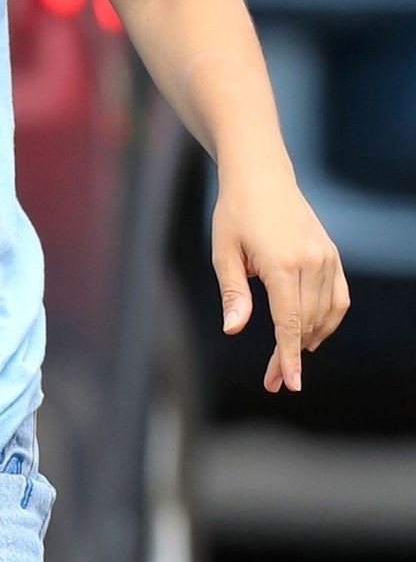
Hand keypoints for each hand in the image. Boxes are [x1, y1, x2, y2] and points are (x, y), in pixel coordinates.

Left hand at [212, 159, 349, 391]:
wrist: (262, 177)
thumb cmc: (235, 214)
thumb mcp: (223, 252)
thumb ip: (233, 293)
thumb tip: (233, 329)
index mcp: (282, 263)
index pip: (289, 321)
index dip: (288, 356)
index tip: (290, 384)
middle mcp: (311, 262)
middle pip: (306, 324)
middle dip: (289, 356)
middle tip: (272, 381)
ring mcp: (326, 258)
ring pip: (325, 315)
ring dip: (308, 342)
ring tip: (285, 360)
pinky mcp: (332, 255)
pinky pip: (338, 299)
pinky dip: (327, 321)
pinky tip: (310, 335)